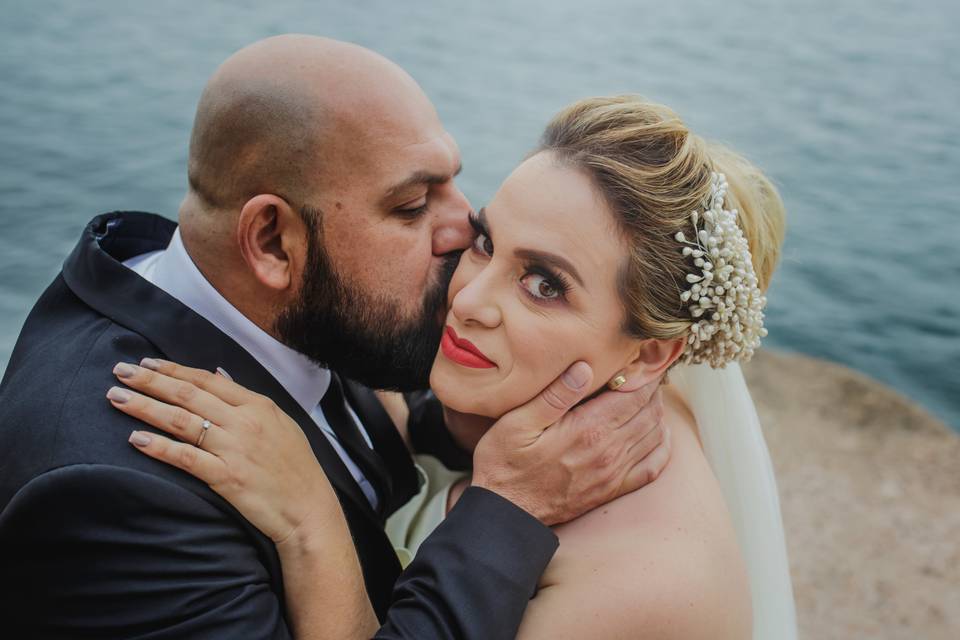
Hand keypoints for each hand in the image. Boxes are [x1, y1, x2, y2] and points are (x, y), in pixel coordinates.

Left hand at [106, 358, 378, 638]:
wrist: (309, 510)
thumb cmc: (296, 468)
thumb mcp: (280, 423)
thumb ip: (247, 399)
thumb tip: (219, 374)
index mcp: (258, 405)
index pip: (207, 380)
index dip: (174, 370)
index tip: (147, 363)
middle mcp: (244, 422)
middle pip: (188, 394)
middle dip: (150, 381)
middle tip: (120, 371)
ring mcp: (234, 449)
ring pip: (181, 421)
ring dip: (145, 407)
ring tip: (116, 398)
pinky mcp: (226, 477)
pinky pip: (186, 458)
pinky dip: (160, 447)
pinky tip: (136, 439)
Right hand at [471, 361, 668, 525]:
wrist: (506, 514)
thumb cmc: (505, 463)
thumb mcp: (518, 423)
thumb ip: (555, 395)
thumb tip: (585, 366)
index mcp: (588, 429)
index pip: (634, 394)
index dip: (644, 373)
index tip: (643, 357)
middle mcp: (608, 451)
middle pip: (649, 411)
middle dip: (652, 388)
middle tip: (647, 370)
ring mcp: (614, 472)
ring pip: (654, 435)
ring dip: (657, 411)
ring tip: (649, 393)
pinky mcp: (612, 489)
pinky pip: (653, 466)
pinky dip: (662, 446)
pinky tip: (659, 432)